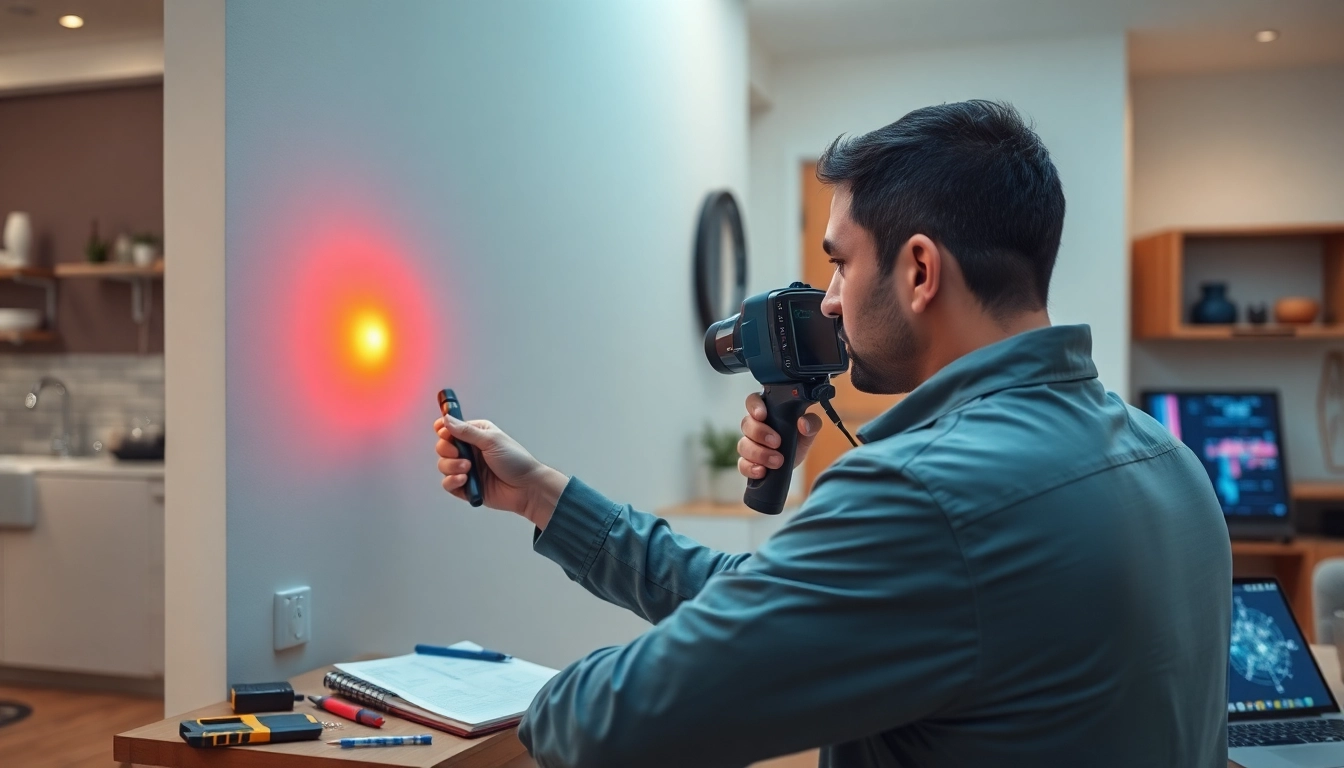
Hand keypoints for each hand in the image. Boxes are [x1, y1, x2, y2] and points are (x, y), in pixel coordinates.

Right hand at [434, 416, 567, 529]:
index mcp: (476, 434)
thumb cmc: (516, 461)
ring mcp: (467, 469)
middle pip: (443, 447)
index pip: (450, 428)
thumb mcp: (491, 440)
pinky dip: (452, 481)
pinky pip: (448, 484)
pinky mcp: (466, 486)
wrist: (527, 488)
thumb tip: (447, 419)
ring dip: (451, 466)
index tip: (444, 433)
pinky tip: (464, 480)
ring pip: (443, 465)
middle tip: (459, 453)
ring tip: (468, 469)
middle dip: (447, 450)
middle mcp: (470, 451)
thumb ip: (466, 431)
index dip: (443, 429)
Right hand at [737, 393, 821, 479]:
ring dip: (759, 453)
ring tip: (777, 461)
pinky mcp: (747, 462)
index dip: (754, 407)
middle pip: (746, 424)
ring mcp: (748, 444)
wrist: (795, 460)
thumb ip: (812, 423)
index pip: (753, 401)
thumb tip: (803, 424)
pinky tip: (762, 471)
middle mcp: (754, 426)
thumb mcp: (809, 430)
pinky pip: (742, 464)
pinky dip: (751, 468)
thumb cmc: (798, 438)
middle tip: (776, 442)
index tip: (762, 415)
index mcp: (767, 411)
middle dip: (760, 433)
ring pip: (743, 445)